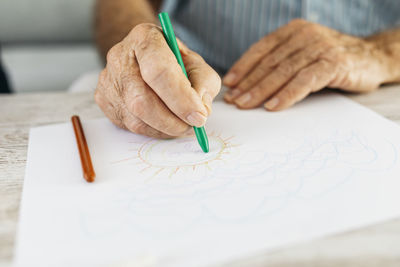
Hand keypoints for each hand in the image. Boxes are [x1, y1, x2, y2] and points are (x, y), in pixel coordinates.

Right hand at [95, 23, 220, 137]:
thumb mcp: (197, 64)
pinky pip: (130, 126)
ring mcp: (108, 80)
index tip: (199, 116)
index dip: (181, 99)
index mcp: (145, 39)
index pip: (159, 71)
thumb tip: (200, 111)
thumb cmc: (173, 62)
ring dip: (166, 129)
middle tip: (193, 126)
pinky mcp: (103, 100)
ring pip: (136, 119)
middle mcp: (119, 57)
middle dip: (173, 121)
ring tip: (182, 124)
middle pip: (142, 100)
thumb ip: (203, 84)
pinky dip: (154, 131)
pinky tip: (165, 123)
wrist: (146, 59)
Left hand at [223, 19, 392, 110]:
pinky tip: (273, 106)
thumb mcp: (303, 56)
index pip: (261, 49)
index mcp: (293, 31)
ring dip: (262, 90)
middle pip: (269, 62)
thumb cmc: (331, 61)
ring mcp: (320, 47)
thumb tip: (247, 85)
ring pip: (283, 71)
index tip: (229, 85)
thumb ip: (280, 63)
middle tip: (234, 100)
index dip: (243, 67)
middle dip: (248, 83)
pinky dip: (287, 94)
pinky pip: (304, 80)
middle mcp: (304, 35)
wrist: (372, 58)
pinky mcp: (333, 63)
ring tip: (247, 104)